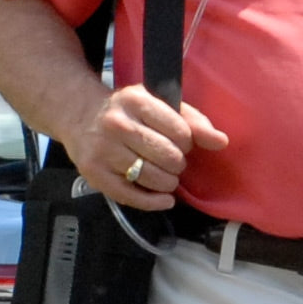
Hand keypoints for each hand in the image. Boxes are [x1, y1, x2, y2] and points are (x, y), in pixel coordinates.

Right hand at [64, 83, 228, 209]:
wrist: (80, 116)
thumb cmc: (129, 111)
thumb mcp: (160, 105)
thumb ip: (193, 121)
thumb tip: (222, 142)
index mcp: (137, 101)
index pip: (180, 131)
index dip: (188, 142)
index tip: (182, 143)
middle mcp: (118, 124)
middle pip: (167, 156)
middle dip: (178, 163)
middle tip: (173, 161)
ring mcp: (103, 150)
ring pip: (151, 177)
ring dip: (168, 183)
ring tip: (166, 176)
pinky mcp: (94, 173)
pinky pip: (131, 196)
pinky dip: (153, 202)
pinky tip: (164, 200)